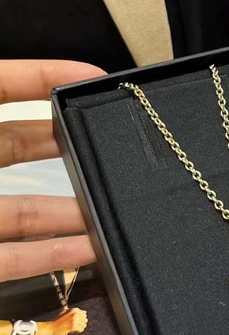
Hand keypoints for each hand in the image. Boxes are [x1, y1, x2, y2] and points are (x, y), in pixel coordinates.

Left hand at [0, 60, 104, 281]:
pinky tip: (88, 249)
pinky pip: (10, 258)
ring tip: (112, 209)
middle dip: (65, 140)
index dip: (43, 76)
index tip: (91, 76)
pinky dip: (49, 255)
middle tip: (108, 140)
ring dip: (69, 211)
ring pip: (22, 209)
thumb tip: (13, 82)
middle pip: (16, 144)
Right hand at [38, 308, 88, 334]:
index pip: (84, 313)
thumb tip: (85, 312)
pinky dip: (77, 331)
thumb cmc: (57, 321)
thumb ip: (75, 312)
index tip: (75, 321)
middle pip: (85, 319)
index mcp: (74, 309)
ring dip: (78, 327)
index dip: (80, 318)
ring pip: (83, 325)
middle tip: (72, 325)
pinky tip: (71, 330)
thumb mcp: (65, 312)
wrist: (50, 327)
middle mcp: (75, 313)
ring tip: (71, 328)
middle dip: (80, 323)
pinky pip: (81, 329)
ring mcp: (74, 320)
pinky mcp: (73, 326)